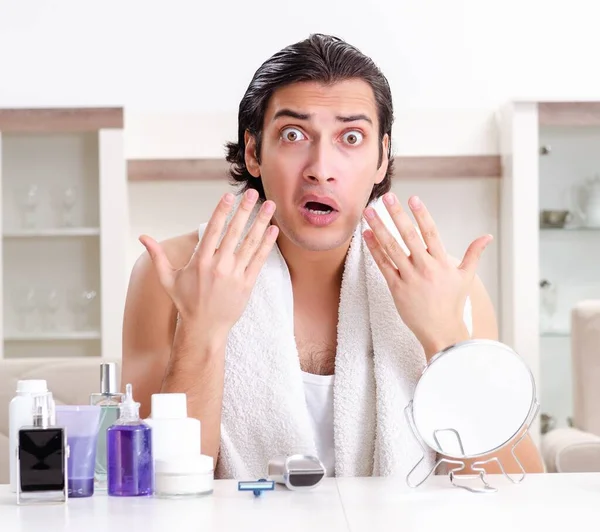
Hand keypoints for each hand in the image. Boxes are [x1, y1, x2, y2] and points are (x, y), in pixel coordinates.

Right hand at [139, 189, 278, 339]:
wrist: (204, 328)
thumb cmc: (185, 302)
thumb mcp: (167, 279)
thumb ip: (157, 256)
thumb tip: (142, 237)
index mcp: (200, 261)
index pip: (213, 229)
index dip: (222, 211)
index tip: (230, 195)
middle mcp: (219, 265)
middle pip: (234, 232)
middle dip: (245, 210)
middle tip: (254, 192)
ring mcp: (235, 275)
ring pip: (250, 243)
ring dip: (261, 222)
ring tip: (270, 205)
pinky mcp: (247, 284)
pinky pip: (259, 260)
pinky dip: (267, 244)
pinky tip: (273, 230)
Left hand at [362, 193, 491, 358]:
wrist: (441, 331)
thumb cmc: (453, 303)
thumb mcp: (466, 277)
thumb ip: (474, 254)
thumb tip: (487, 236)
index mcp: (442, 262)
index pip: (431, 232)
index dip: (422, 214)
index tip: (413, 199)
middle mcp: (425, 267)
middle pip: (408, 236)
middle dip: (396, 215)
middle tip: (387, 197)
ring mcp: (409, 277)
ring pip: (392, 248)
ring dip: (379, 228)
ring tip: (369, 212)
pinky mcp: (396, 288)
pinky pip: (383, 265)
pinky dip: (374, 249)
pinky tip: (367, 235)